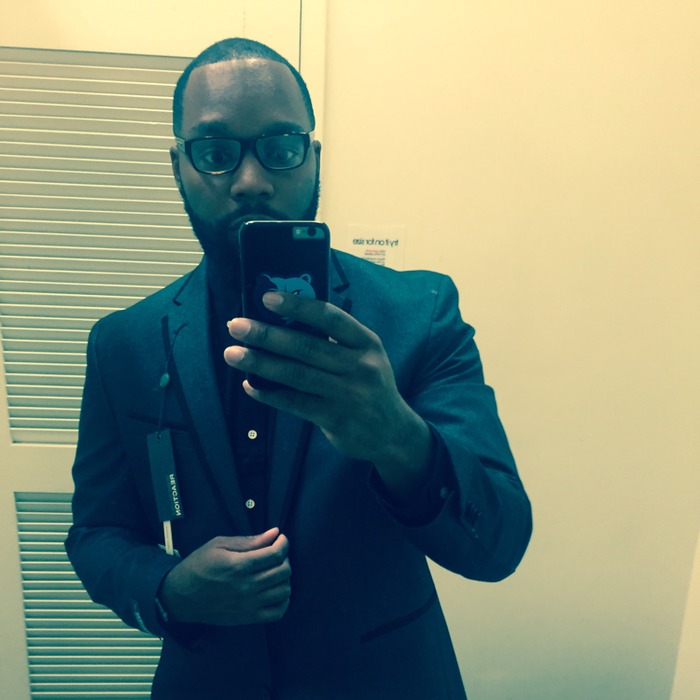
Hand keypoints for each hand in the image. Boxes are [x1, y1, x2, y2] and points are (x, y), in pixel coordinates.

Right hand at [159, 528, 290, 625]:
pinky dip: (283, 600)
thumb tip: (274, 533)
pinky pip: (277, 613)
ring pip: (284, 590)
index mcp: (239, 566)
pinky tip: (276, 590)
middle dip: (285, 558)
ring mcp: (249, 605)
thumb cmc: (199, 566)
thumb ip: (249, 540)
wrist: (181, 597)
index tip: (280, 538)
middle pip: (283, 571)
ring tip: (275, 570)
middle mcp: (247, 586)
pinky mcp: (248, 618)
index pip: (275, 554)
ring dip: (284, 577)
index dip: (283, 543)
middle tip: (276, 553)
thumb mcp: (219, 545)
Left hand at [225, 292, 432, 501]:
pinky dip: (269, 394)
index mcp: (366, 342)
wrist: (393, 432)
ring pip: (296, 375)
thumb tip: (285, 322)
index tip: (267, 299)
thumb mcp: (365, 355)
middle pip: (306, 347)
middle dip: (267, 335)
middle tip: (236, 326)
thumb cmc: (370, 384)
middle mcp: (359, 366)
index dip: (298, 307)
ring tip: (233, 354)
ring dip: (260, 363)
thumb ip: (336, 340)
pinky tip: (250, 386)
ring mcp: (347, 394)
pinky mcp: (334, 419)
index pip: (330, 317)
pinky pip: (294, 402)